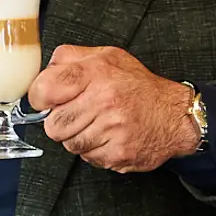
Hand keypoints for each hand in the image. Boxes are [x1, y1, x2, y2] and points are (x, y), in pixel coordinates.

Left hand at [27, 45, 200, 173]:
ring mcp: (112, 129)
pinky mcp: (118, 153)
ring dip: (78, 138)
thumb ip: (71, 58)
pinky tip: (109, 138)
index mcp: (96, 72)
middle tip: (78, 115)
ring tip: (98, 125)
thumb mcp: (107, 57)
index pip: (45, 89)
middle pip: (54, 125)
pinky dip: (95, 151)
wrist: (174, 115)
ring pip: (70, 145)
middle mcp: (105, 99)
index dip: (40, 98)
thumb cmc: (138, 86)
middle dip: (61, 123)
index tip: (47, 101)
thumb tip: (43, 73)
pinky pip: (88, 159)